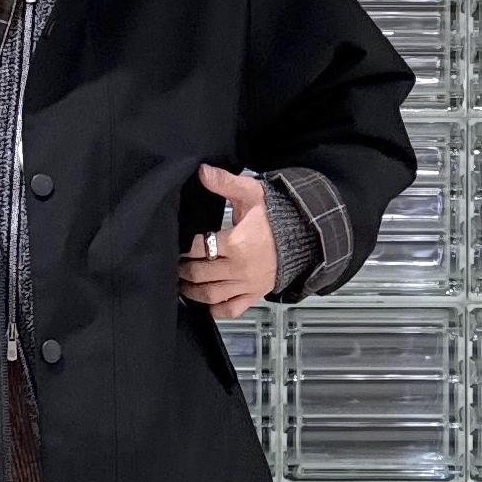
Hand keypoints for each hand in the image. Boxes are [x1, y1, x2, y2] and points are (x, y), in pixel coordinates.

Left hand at [177, 162, 276, 315]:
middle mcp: (241, 267)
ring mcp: (247, 284)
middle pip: (200, 274)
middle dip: (184, 270)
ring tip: (183, 284)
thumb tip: (203, 171)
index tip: (180, 245)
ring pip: (211, 295)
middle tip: (176, 265)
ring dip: (192, 292)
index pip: (199, 248)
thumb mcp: (251, 193)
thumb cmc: (277, 215)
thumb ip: (225, 182)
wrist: (304, 234)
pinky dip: (216, 310)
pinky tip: (205, 304)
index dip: (185, 247)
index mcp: (237, 243)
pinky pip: (231, 310)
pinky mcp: (254, 294)